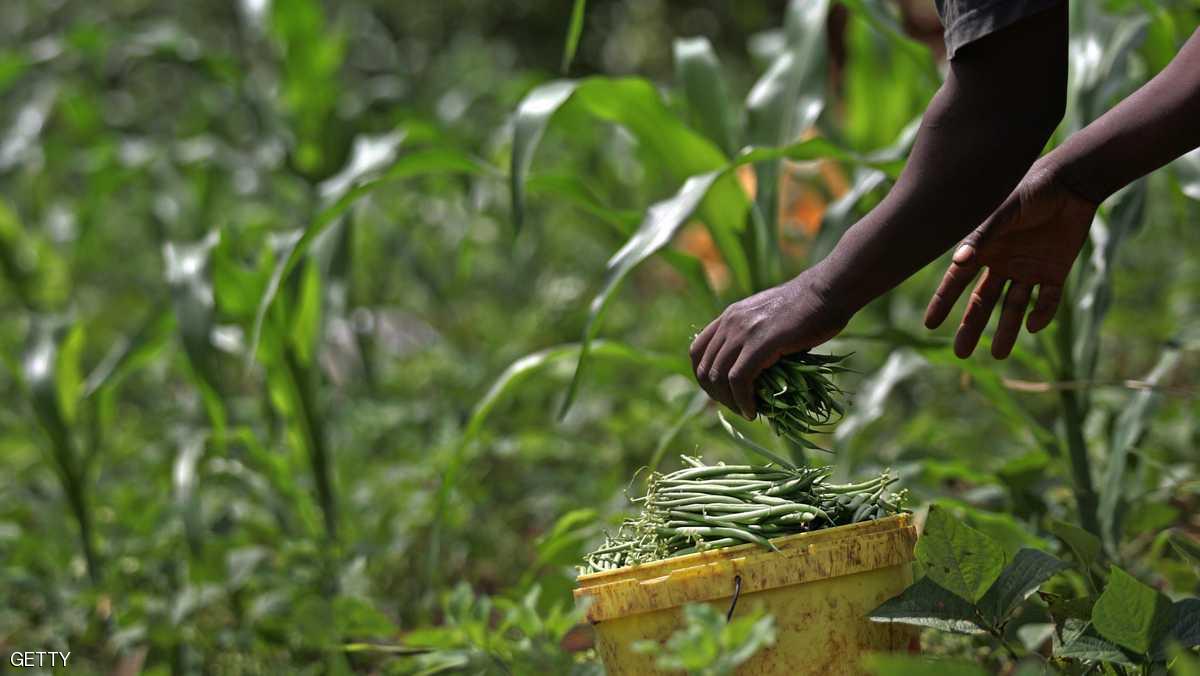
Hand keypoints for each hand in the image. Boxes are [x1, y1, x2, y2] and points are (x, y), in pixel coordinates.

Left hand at [689, 270, 848, 418]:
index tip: (722, 392)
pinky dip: (743, 400)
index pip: (697, 351)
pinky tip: (753, 410)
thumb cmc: (810, 307)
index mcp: (730, 316)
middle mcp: (730, 322)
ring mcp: (743, 331)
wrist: (828, 291)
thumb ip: (757, 339)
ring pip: (718, 376)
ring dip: (730, 401)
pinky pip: (739, 379)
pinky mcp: (760, 343)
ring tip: (746, 412)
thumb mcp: (771, 320)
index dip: (705, 377)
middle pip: (705, 368)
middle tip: (737, 407)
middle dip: (717, 395)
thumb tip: (759, 372)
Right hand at [924, 162, 1096, 358]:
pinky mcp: (1055, 271)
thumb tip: (957, 262)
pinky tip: (1032, 326)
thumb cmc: (1032, 189)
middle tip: (961, 353)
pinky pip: (1047, 300)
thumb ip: (981, 236)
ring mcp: (1028, 269)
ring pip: (1013, 306)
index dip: (943, 302)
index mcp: (984, 249)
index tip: (930, 324)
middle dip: (972, 327)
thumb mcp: (1003, 211)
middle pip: (983, 301)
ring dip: (1007, 330)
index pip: (957, 281)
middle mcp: (1002, 263)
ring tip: (1000, 355)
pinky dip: (1041, 313)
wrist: (1073, 181)